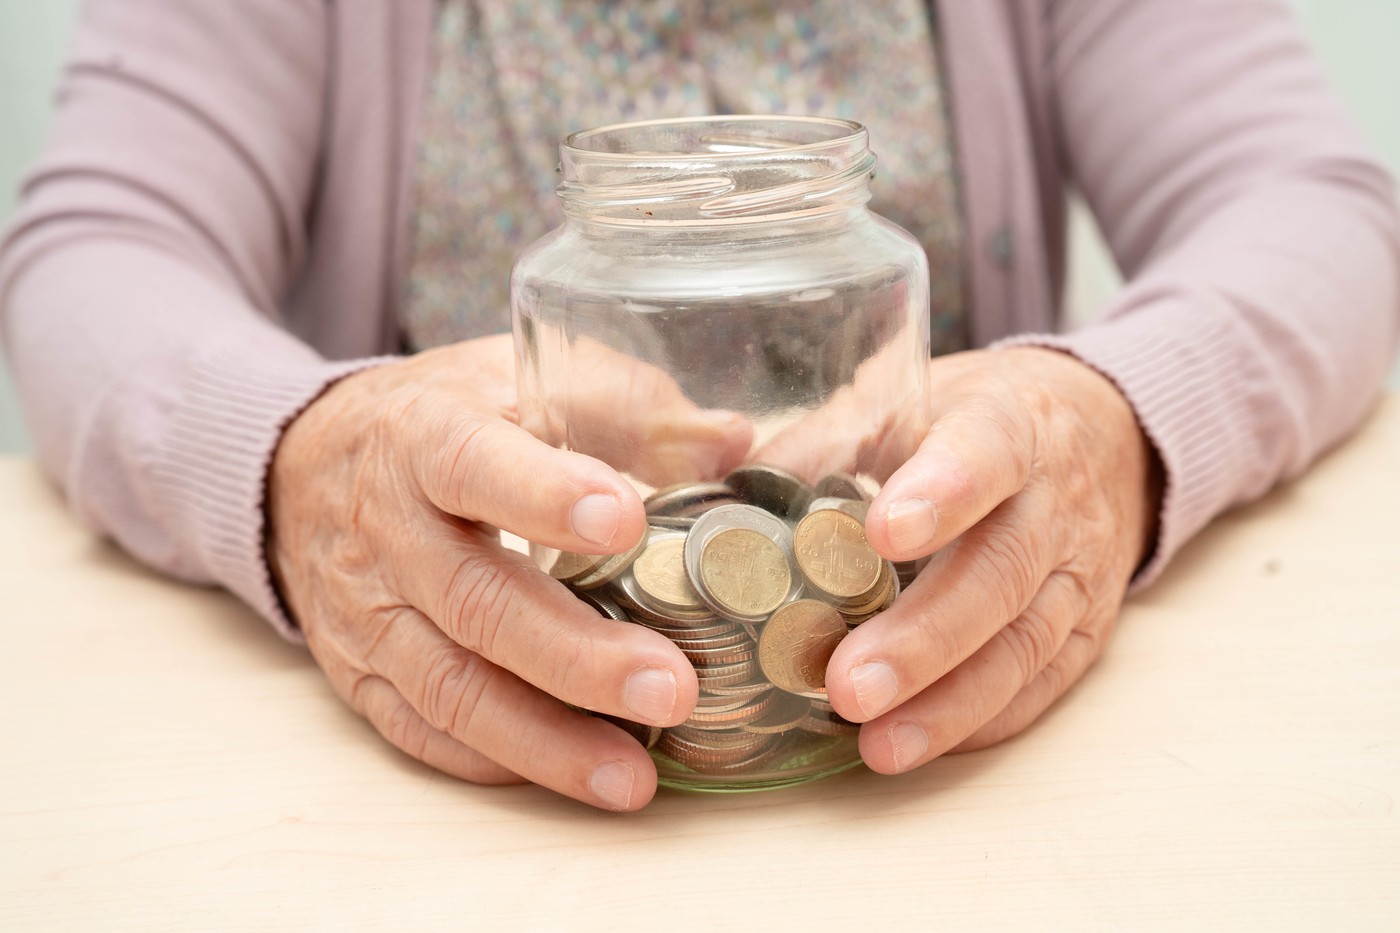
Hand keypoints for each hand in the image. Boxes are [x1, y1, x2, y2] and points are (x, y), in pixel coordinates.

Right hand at [268, 335, 749, 809]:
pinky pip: (423, 730)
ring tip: (633, 776)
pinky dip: (496, 761)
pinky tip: (570, 776)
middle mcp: (387, 530)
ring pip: (450, 686)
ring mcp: (367, 612)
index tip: (627, 521)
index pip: (475, 465)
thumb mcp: (521, 379)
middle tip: (672, 689)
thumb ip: (626, 408)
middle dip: (577, 656)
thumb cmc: (447, 418)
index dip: (545, 496)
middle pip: (477, 602)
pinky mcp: (360, 674)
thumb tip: (734, 442)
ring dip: (545, 739)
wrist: (302, 468)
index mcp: (426, 437)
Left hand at [820, 347, 1161, 771]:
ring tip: (879, 744)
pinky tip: (924, 744)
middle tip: (848, 687)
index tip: (883, 535)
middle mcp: (1053, 501)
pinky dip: (983, 720)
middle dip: (923, 638)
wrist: (1099, 433)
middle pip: (998, 573)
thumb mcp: (904, 401)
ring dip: (950, 703)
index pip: (983, 454)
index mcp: (1006, 425)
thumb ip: (824, 441)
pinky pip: (1041, 683)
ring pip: (1023, 643)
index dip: (940, 494)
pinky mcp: (1087, 629)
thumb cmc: (972, 419)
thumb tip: (732, 495)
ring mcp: (1077, 571)